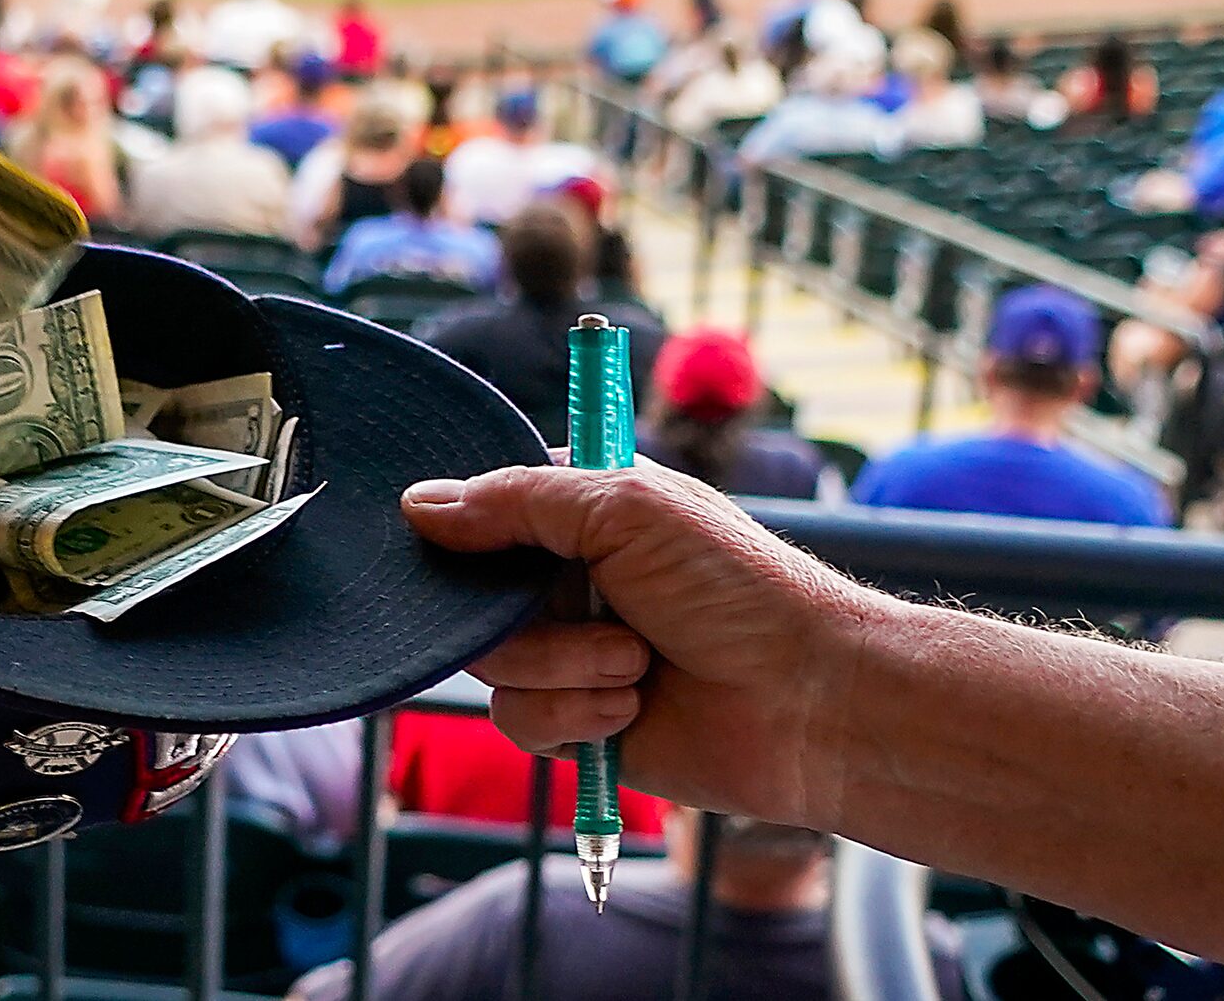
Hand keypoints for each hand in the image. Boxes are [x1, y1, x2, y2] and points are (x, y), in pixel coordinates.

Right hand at [404, 461, 874, 830]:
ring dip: (561, 666)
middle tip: (586, 608)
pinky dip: (572, 714)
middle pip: (473, 594)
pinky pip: (519, 720)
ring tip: (636, 664)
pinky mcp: (580, 722)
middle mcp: (572, 578)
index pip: (485, 506)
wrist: (806, 703)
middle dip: (523, 613)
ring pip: (491, 663)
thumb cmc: (736, 589)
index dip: (471, 528)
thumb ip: (515, 501)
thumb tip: (417, 505)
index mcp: (586, 510)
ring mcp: (574, 652)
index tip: (475, 544)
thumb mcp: (625, 509)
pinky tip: (631, 708)